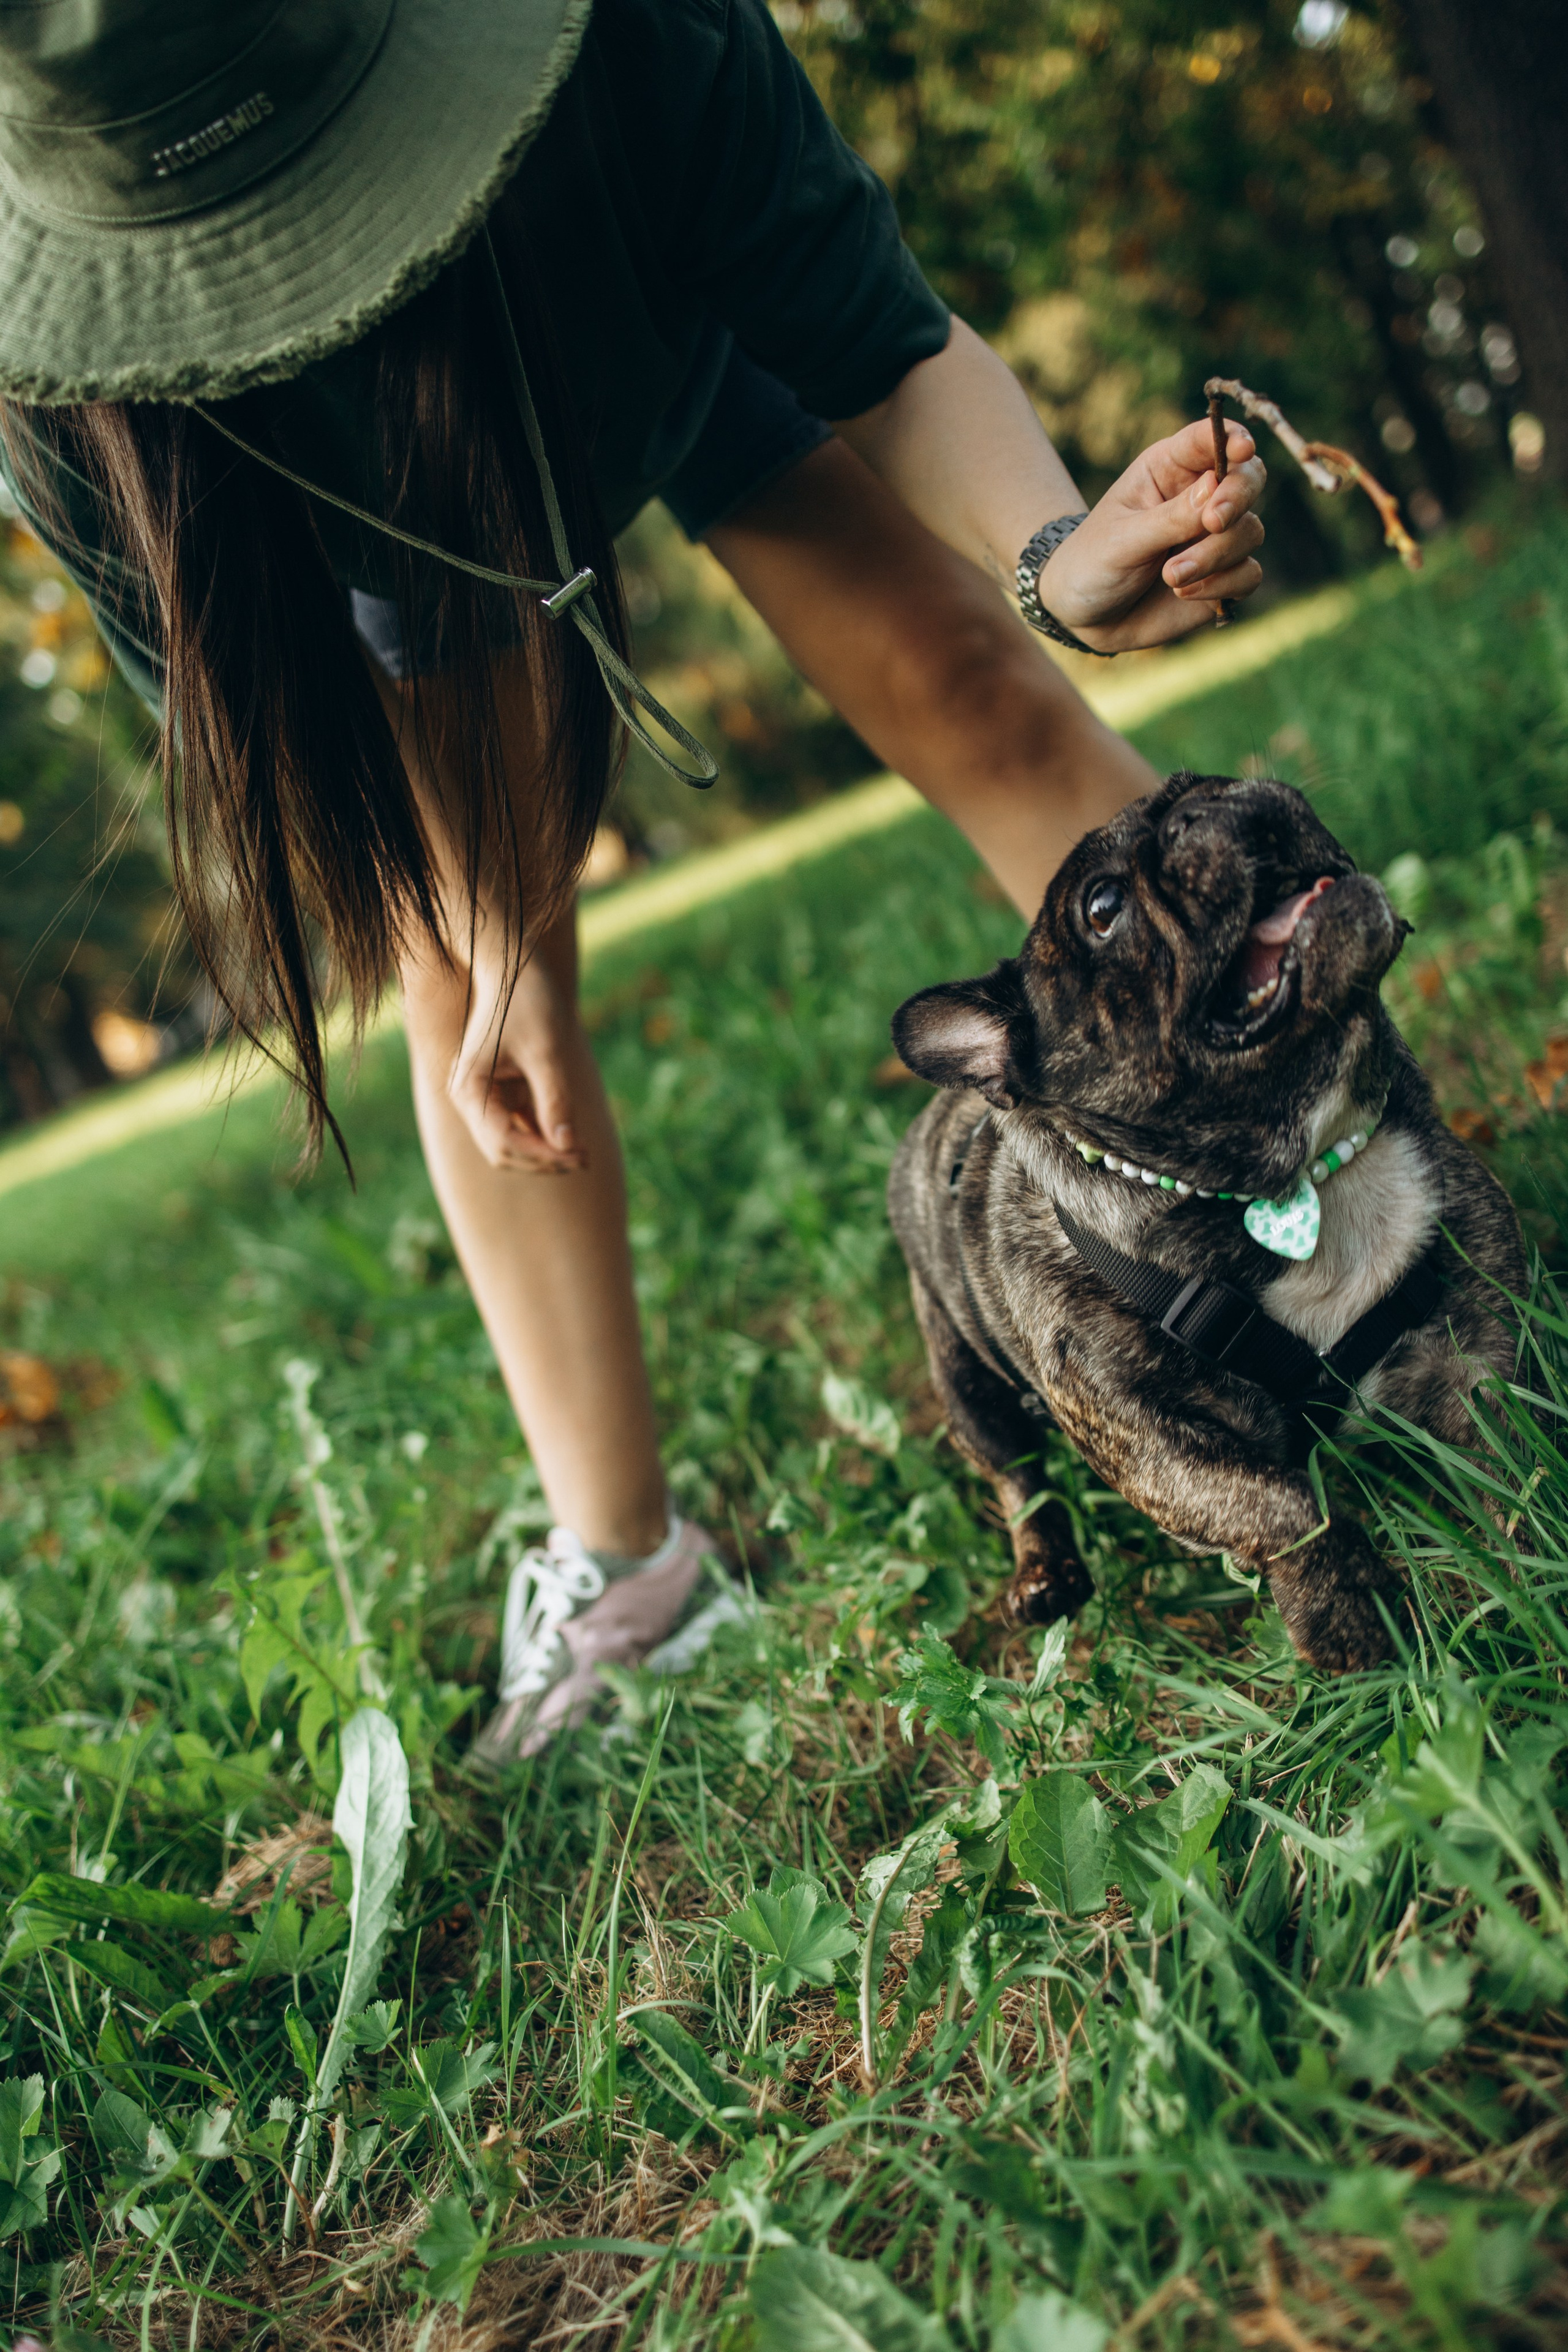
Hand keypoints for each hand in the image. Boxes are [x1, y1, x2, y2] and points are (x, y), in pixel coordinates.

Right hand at [446, 941, 586, 1174]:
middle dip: (544, 1159)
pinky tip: (573, 1138)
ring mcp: (483, 1097)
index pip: (504, 1144)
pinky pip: (520, 1126)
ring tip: (584, 1152)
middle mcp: (468, 1098)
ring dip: (546, 1151)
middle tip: (587, 1158)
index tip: (581, 1156)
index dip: (543, 1157)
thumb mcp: (547, 1051)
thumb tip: (567, 1147)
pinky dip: (544, 1135)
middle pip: (504, 1150)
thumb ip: (555, 1100)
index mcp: (470, 1090)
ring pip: (513, 1143)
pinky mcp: (499, 1092)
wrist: (515, 965)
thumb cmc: (529, 1001)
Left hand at [1034, 418, 1266, 652]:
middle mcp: (1199, 497)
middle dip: (1237, 498)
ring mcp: (1214, 538)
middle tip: (1212, 523)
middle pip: (1248, 478)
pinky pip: (1248, 574)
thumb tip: (1215, 486)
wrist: (1086, 617)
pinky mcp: (1223, 576)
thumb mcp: (1123, 539)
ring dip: (1215, 555)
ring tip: (1171, 577)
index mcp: (1169, 469)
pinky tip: (1183, 592)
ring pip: (1250, 531)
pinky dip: (1222, 585)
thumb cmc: (1095, 564)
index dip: (1234, 438)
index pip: (1210, 439)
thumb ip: (1170, 517)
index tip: (1242, 450)